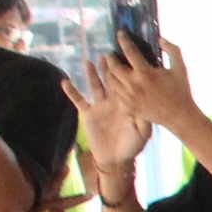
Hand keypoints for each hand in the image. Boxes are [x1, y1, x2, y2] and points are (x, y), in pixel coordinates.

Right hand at [65, 58, 155, 181]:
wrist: (116, 159)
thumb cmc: (132, 146)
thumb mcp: (143, 132)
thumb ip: (144, 118)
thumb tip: (147, 105)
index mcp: (128, 103)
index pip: (127, 83)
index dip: (127, 72)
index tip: (128, 57)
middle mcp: (113, 101)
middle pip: (111, 80)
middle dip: (110, 67)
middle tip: (109, 51)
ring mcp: (100, 106)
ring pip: (95, 85)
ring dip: (91, 74)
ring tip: (89, 60)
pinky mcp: (88, 114)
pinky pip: (78, 100)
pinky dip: (72, 91)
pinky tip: (65, 81)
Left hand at [89, 36, 201, 137]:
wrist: (180, 117)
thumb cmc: (181, 91)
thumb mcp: (181, 68)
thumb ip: (172, 50)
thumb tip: (160, 39)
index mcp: (146, 73)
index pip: (129, 51)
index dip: (123, 40)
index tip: (120, 34)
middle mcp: (134, 84)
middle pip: (113, 65)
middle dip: (110, 57)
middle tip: (111, 54)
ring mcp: (129, 97)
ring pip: (110, 80)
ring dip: (109, 71)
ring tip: (112, 67)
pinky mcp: (128, 107)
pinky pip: (115, 93)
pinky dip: (114, 85)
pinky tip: (116, 82)